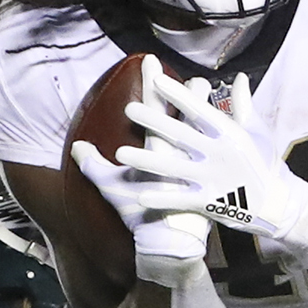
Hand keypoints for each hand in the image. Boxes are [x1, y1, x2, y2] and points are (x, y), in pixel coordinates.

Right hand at [69, 64, 212, 288]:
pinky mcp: (211, 180)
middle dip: (189, 93)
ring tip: (210, 86)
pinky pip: (221, 156)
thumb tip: (77, 146)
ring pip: (204, 130)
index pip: (153, 111)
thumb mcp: (114, 190)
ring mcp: (197, 167)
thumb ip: (95, 166)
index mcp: (156, 151)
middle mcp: (179, 154)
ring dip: (208, 107)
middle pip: (185, 115)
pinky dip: (226, 140)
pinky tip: (229, 122)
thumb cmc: (138, 217)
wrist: (168, 245)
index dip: (151, 85)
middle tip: (195, 72)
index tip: (152, 62)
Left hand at [113, 67, 307, 256]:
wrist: (276, 204)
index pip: (199, 109)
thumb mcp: (256, 132)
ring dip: (145, 161)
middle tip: (129, 108)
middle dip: (154, 121)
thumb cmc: (264, 163)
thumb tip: (239, 78)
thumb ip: (244, 105)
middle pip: (180, 134)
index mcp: (229, 133)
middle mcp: (218, 153)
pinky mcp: (209, 202)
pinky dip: (161, 198)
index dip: (178, 94)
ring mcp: (212, 179)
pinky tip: (139, 195)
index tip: (157, 78)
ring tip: (120, 153)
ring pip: (173, 167)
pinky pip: (180, 199)